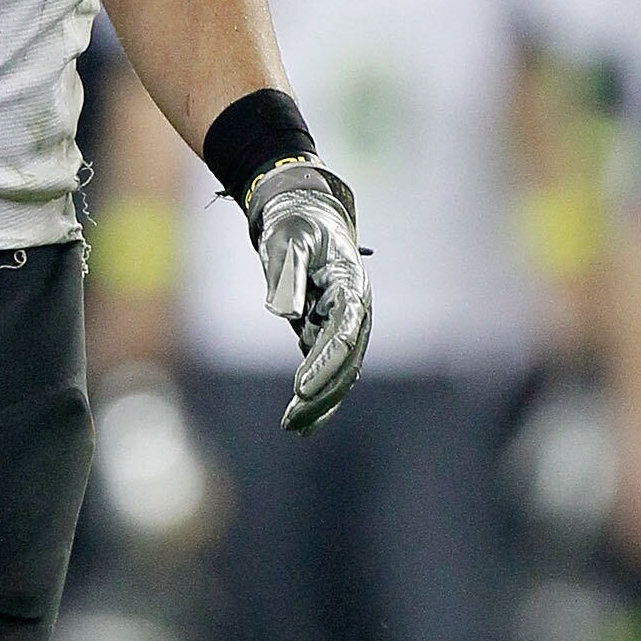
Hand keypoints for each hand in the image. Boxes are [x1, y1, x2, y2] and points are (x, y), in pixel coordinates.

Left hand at [247, 162, 371, 434]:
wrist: (301, 213)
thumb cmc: (294, 223)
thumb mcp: (285, 238)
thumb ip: (285, 272)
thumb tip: (285, 313)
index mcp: (350, 283)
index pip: (344, 329)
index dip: (326, 361)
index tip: (301, 387)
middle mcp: (355, 308)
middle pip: (346, 359)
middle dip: (323, 391)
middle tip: (293, 418)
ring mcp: (344, 323)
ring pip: (340, 371)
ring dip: (320, 401)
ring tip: (293, 427)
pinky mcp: (326, 331)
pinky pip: (326, 369)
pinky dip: (315, 396)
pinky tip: (299, 423)